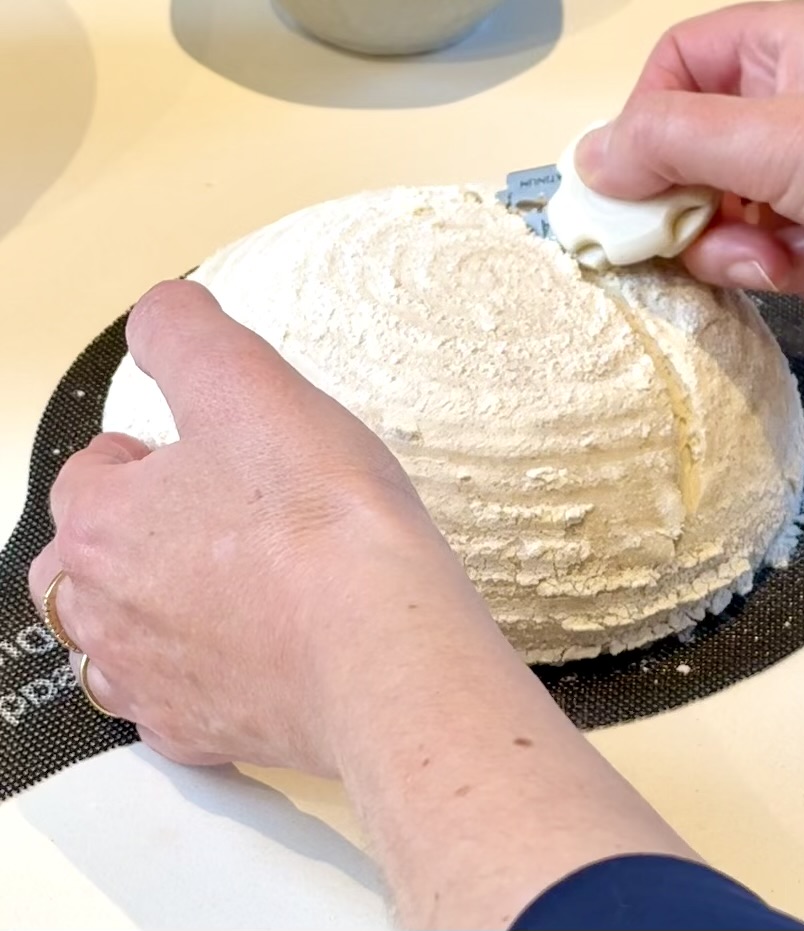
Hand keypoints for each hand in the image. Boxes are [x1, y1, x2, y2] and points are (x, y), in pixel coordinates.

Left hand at [28, 280, 453, 774]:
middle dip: (131, 535)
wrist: (386, 651)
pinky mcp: (201, 735)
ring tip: (223, 589)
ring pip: (115, 640)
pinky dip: (196, 678)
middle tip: (211, 521)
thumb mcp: (251, 385)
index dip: (146, 455)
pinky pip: (171, 704)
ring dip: (150, 611)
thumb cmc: (324, 528)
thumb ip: (185, 332)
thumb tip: (160, 313)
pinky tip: (249, 653)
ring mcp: (153, 682)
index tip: (201, 457)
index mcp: (106, 523)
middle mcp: (109, 611)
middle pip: (84, 563)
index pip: (90, 473)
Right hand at [575, 0, 803, 324]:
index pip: (673, 71)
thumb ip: (671, 145)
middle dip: (711, 218)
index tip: (634, 188)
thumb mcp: (777, 141)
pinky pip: (783, 257)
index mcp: (782, 45)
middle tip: (732, 244)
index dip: (645, 128)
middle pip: (695, 163)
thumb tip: (586, 162)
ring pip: (735, 224)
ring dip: (767, 255)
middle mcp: (797, 103)